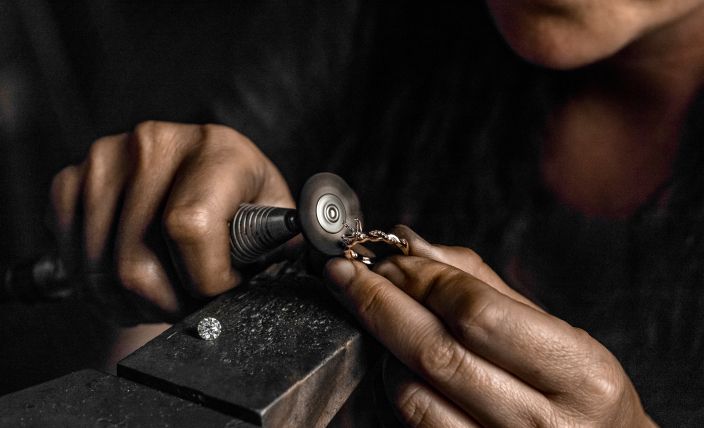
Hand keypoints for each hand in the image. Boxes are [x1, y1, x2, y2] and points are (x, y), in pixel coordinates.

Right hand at [50, 121, 293, 319]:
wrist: (200, 172)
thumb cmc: (242, 200)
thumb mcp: (275, 215)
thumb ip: (282, 243)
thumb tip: (304, 272)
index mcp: (217, 149)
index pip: (189, 229)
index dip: (206, 281)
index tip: (224, 288)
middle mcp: (155, 144)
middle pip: (136, 264)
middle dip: (168, 304)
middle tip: (190, 302)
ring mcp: (106, 159)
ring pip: (100, 272)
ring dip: (133, 302)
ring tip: (164, 292)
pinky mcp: (72, 178)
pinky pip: (72, 258)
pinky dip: (99, 288)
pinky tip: (132, 278)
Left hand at [325, 226, 653, 426]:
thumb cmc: (579, 392)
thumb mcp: (555, 332)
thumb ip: (483, 285)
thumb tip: (414, 245)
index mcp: (579, 374)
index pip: (476, 312)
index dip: (420, 279)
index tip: (388, 258)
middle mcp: (543, 426)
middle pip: (434, 352)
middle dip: (378, 302)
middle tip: (345, 273)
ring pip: (411, 395)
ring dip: (384, 349)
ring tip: (384, 323)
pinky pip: (410, 425)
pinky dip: (393, 387)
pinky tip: (396, 364)